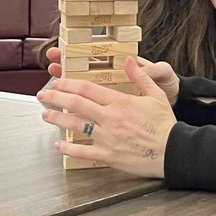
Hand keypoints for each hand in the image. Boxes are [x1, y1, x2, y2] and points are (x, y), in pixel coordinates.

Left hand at [38, 57, 176, 178]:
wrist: (173, 151)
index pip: (87, 89)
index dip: (68, 84)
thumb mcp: (156, 95)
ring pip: (75, 125)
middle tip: (43, 94)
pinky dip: (68, 148)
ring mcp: (107, 138)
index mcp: (120, 102)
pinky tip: (58, 145)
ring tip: (45, 114)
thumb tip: (129, 60)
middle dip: (55, 98)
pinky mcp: (108, 155)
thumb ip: (140, 77)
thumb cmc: (165, 124)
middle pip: (76, 104)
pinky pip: (83, 151)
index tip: (57, 82)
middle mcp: (110, 118)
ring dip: (57, 119)